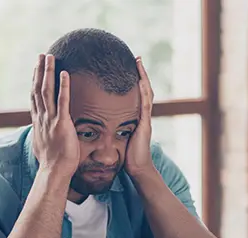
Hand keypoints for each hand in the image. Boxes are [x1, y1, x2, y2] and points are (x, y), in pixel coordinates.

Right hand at [30, 54, 79, 178]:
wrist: (54, 172)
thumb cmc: (52, 163)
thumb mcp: (44, 145)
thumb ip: (45, 135)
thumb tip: (43, 135)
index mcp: (38, 122)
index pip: (35, 97)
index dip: (35, 81)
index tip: (36, 68)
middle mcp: (42, 118)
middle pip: (38, 89)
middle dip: (39, 71)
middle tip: (42, 55)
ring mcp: (50, 120)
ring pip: (46, 91)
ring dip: (48, 72)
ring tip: (51, 57)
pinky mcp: (61, 124)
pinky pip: (62, 102)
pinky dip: (63, 87)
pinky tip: (65, 73)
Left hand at [125, 57, 154, 178]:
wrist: (137, 168)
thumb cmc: (127, 156)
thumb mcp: (118, 138)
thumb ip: (114, 128)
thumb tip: (101, 122)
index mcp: (137, 118)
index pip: (137, 95)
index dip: (135, 81)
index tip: (129, 68)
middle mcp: (143, 116)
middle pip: (145, 90)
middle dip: (142, 74)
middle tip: (137, 59)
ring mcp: (145, 119)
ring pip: (147, 93)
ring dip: (143, 77)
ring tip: (139, 63)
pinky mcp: (144, 125)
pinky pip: (145, 105)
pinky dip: (143, 92)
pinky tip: (140, 81)